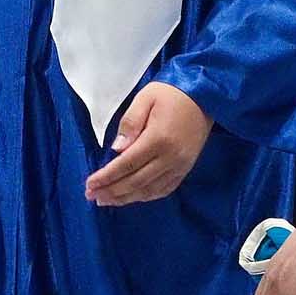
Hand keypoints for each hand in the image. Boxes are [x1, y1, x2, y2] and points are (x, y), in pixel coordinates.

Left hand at [84, 81, 211, 206]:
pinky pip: (164, 189)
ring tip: (106, 200)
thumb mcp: (145, 98)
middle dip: (112, 191)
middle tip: (92, 196)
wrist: (205, 96)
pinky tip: (131, 197)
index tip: (90, 185)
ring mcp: (180, 166)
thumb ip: (129, 123)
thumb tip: (116, 150)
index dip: (106, 177)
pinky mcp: (186, 169)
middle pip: (136, 181)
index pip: (126, 164)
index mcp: (158, 139)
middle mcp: (170, 157)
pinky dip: (146, 196)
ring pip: (149, 190)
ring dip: (126, 198)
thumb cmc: (171, 94)